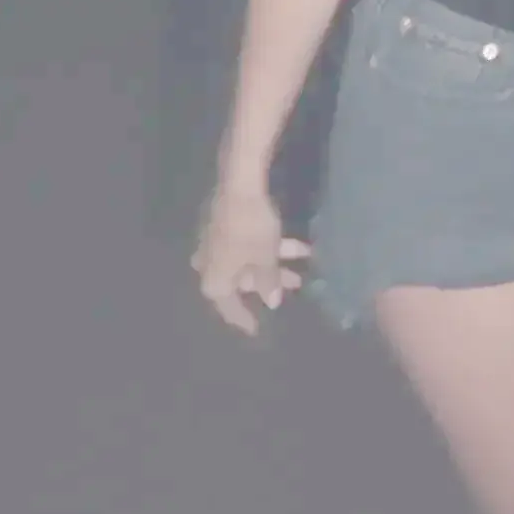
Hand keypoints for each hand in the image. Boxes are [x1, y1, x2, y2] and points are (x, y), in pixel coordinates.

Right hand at [192, 183, 310, 336]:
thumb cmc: (250, 229)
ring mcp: (215, 242)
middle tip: (296, 284)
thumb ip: (268, 282)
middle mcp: (208, 264)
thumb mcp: (265, 258)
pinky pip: (247, 243)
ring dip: (276, 260)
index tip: (256, 329)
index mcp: (213, 279)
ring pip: (248, 259)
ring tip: (305, 257)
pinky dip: (269, 245)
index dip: (244, 319)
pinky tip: (298, 243)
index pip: (228, 308)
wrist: (239, 184)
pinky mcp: (224, 223)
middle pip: (242, 280)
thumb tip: (273, 302)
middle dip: (271, 280)